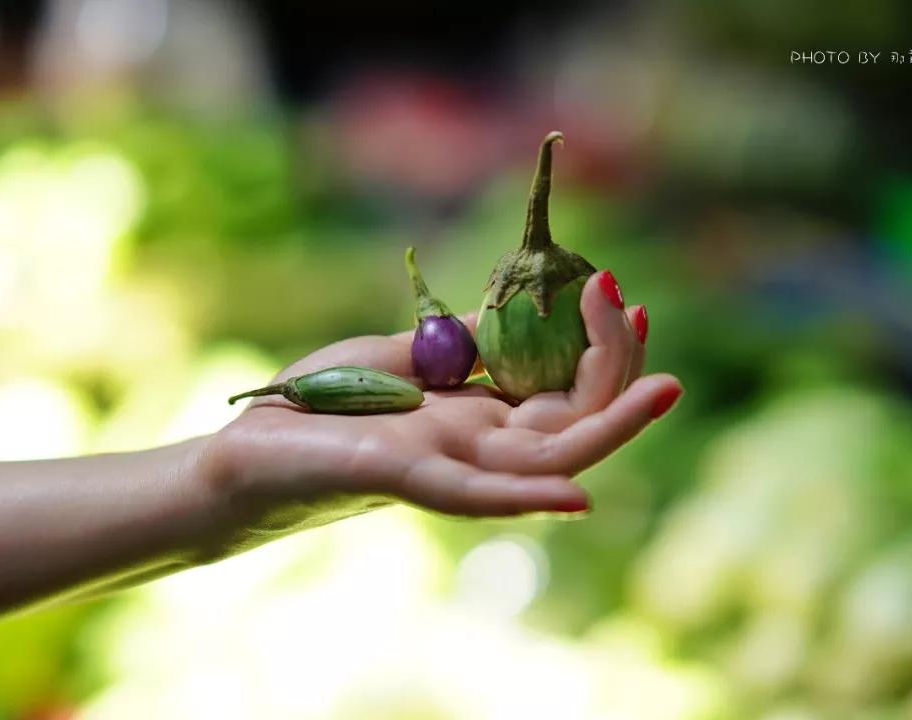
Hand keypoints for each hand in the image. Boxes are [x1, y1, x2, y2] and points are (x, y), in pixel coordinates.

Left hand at [197, 271, 680, 551]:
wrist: (246, 448)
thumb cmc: (322, 404)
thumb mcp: (406, 353)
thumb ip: (466, 340)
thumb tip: (520, 304)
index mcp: (482, 422)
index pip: (567, 394)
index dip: (602, 347)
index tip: (617, 288)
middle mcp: (479, 451)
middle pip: (576, 424)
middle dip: (618, 370)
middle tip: (639, 308)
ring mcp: (448, 470)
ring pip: (551, 462)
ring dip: (611, 428)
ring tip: (666, 388)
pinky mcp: (404, 479)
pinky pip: (475, 497)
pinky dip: (527, 499)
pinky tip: (580, 497)